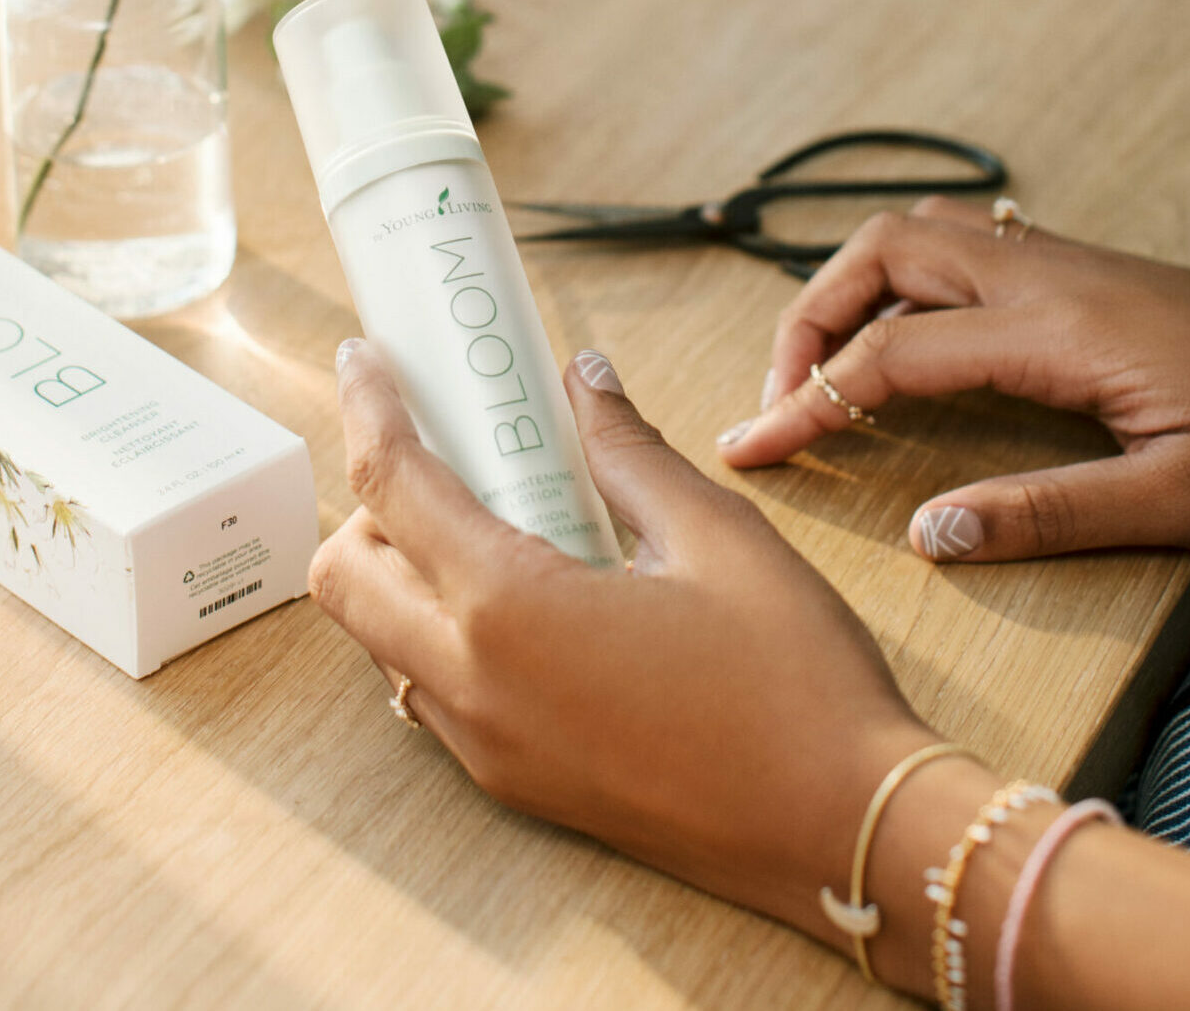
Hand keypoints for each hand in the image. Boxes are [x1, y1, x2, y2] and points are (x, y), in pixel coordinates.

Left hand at [310, 339, 937, 949]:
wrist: (845, 832)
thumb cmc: (794, 681)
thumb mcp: (715, 535)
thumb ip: (627, 451)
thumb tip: (582, 381)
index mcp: (510, 611)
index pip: (389, 489)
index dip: (367, 408)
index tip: (365, 358)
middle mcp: (474, 688)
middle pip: (343, 578)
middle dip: (367, 501)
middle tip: (439, 448)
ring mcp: (488, 749)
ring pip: (380, 641)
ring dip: (401, 569)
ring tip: (488, 510)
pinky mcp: (518, 784)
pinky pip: (431, 692)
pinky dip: (440, 627)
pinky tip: (527, 588)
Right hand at [721, 198, 1189, 562]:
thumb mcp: (1185, 501)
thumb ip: (1052, 514)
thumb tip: (930, 534)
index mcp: (1056, 331)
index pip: (890, 356)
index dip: (806, 403)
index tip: (749, 451)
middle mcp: (1046, 275)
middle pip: (879, 252)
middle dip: (808, 318)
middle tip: (784, 401)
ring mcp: (1064, 262)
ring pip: (917, 233)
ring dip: (851, 287)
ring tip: (829, 368)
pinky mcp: (1082, 271)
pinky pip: (961, 245)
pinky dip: (902, 282)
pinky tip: (910, 343)